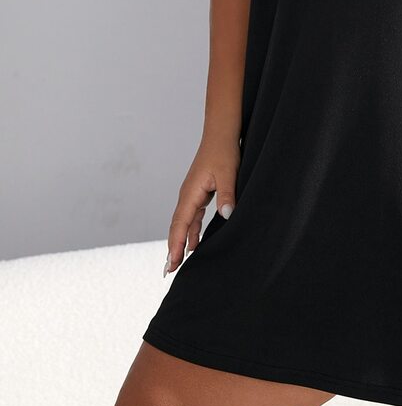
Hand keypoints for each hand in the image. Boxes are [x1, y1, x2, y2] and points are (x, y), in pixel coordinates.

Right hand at [162, 139, 240, 276]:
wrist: (221, 134)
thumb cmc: (224, 152)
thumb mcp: (228, 174)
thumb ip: (227, 195)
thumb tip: (227, 215)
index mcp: (191, 193)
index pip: (180, 224)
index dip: (175, 245)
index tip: (172, 263)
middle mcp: (187, 195)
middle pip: (177, 227)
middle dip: (172, 248)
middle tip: (169, 271)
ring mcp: (192, 194)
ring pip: (183, 223)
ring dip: (181, 242)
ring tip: (178, 263)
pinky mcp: (200, 193)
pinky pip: (192, 217)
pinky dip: (191, 231)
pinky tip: (194, 244)